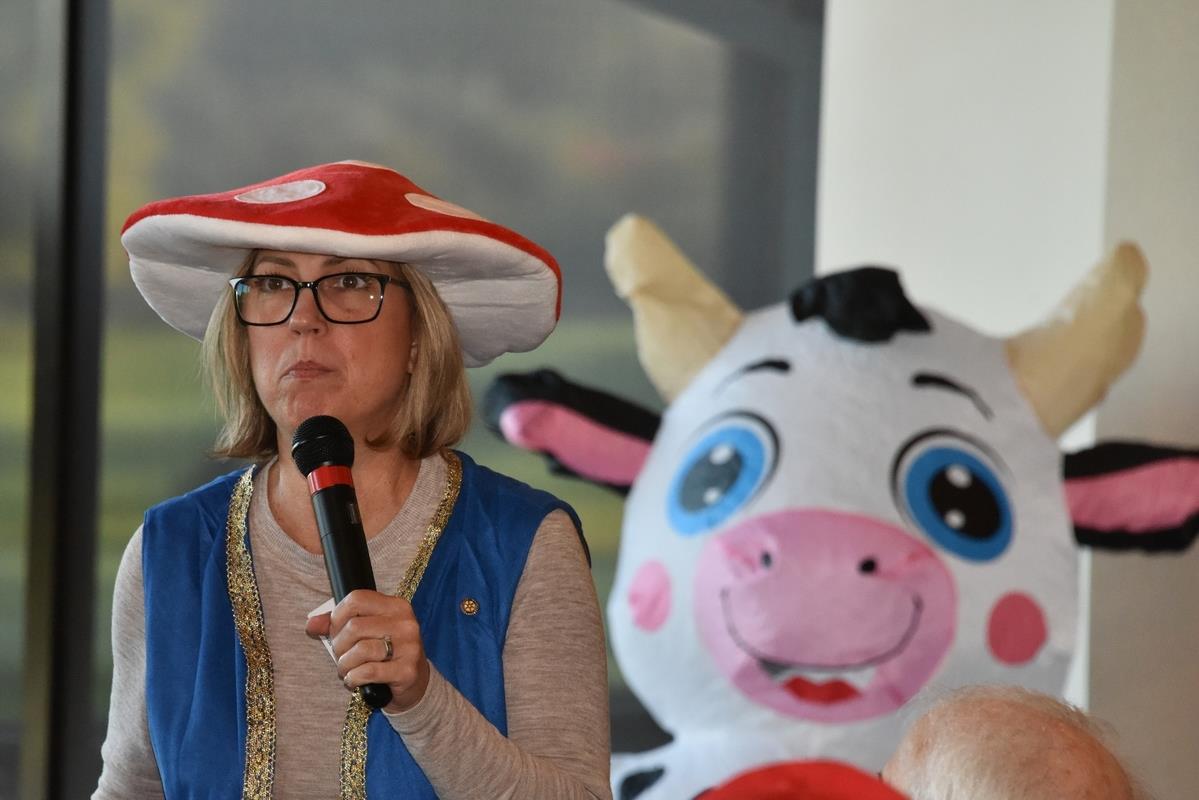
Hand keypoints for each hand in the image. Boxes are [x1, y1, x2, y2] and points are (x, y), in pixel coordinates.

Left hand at [304, 589, 430, 713]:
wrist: (415, 683)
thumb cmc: (386, 654)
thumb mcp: (367, 633)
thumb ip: (338, 625)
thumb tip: (311, 624)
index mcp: (396, 606)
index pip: (356, 599)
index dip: (337, 617)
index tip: (336, 632)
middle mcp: (405, 623)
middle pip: (355, 627)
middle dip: (339, 646)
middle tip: (340, 656)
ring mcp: (409, 647)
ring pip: (360, 650)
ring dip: (345, 664)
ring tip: (347, 670)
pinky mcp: (407, 671)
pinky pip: (368, 671)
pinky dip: (354, 677)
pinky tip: (355, 680)